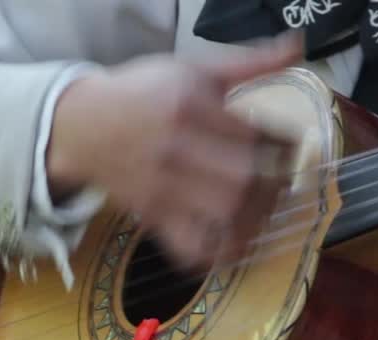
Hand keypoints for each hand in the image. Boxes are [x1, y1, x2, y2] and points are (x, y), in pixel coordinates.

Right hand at [46, 35, 302, 269]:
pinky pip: (190, 246)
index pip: (253, 134)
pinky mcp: (153, 216)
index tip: (292, 146)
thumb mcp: (192, 68)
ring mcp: (163, 188)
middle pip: (244, 179)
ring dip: (257, 217)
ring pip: (225, 214)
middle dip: (276, 183)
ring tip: (265, 208)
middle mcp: (176, 149)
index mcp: (189, 107)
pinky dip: (218, 252)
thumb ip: (248, 62)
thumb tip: (297, 48)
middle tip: (283, 179)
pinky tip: (236, 242)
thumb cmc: (143, 93)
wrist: (80, 126)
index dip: (285, 145)